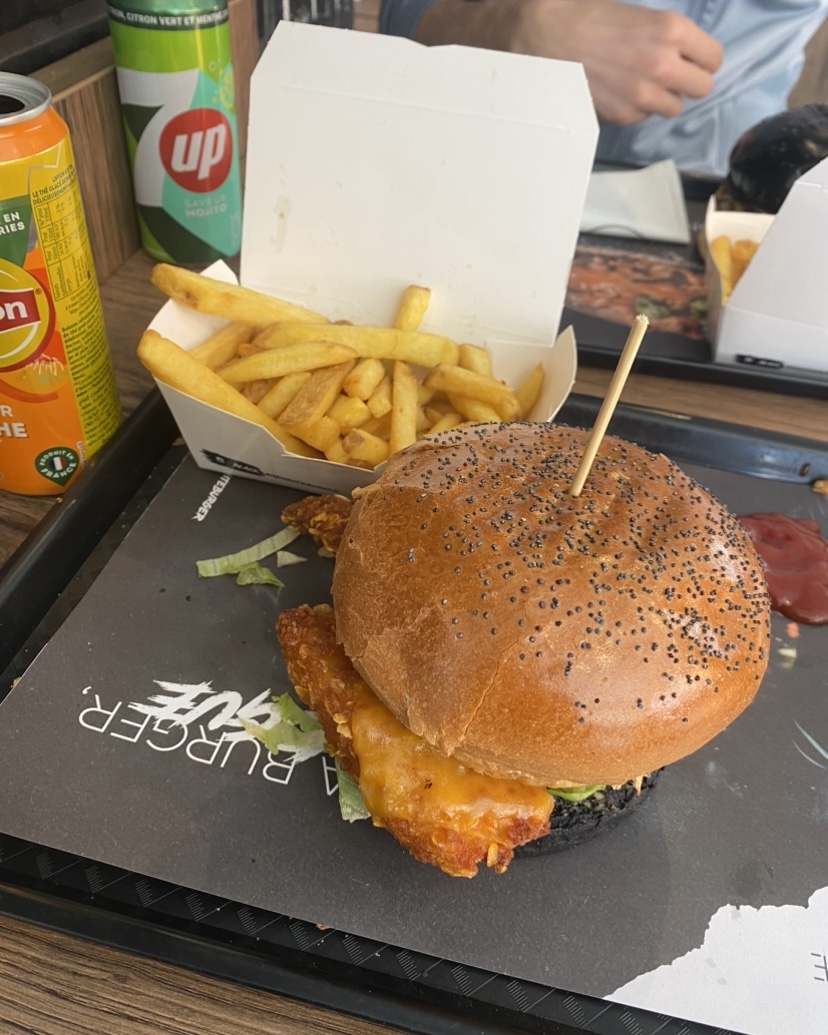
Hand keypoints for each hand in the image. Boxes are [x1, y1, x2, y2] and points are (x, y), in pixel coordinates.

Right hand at [416, 0, 722, 124]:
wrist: (541, 36)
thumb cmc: (583, 13)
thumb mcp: (632, 10)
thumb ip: (662, 31)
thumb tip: (677, 44)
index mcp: (671, 29)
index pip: (714, 58)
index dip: (705, 59)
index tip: (694, 59)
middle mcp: (662, 65)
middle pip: (702, 88)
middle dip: (690, 82)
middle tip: (673, 75)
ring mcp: (641, 95)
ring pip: (673, 108)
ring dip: (663, 98)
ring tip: (643, 84)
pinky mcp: (620, 115)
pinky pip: (642, 117)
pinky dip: (637, 108)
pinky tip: (619, 91)